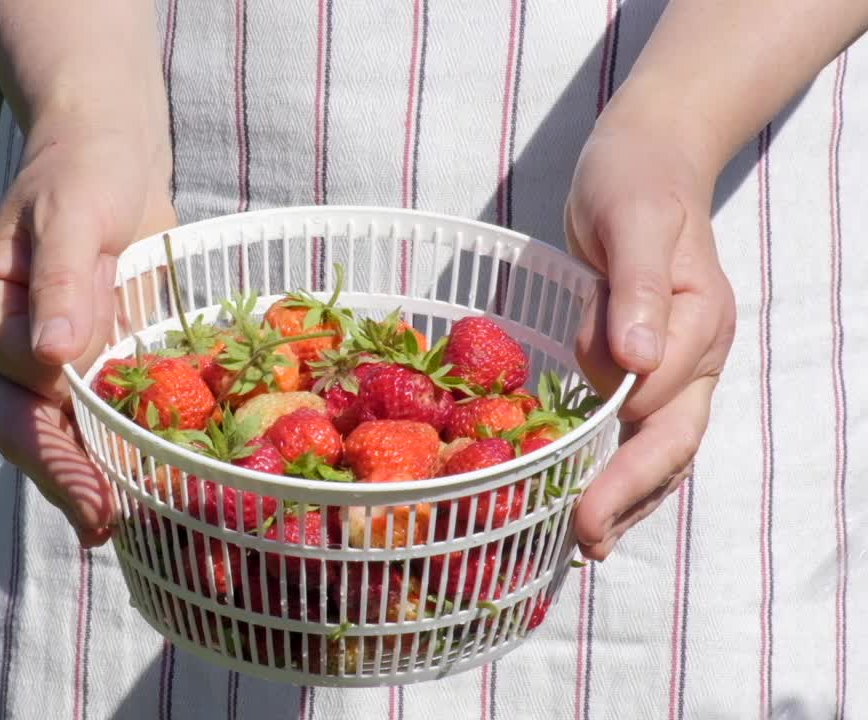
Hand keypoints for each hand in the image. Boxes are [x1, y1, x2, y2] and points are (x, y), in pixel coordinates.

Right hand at [0, 120, 175, 546]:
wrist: (110, 163)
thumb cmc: (86, 174)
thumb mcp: (72, 214)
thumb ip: (59, 282)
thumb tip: (53, 357)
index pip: (14, 378)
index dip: (54, 423)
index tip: (92, 472)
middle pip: (22, 424)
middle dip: (64, 476)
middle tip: (102, 523)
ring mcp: (32, 366)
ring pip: (51, 436)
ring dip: (83, 481)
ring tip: (116, 528)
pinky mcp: (75, 371)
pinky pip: (86, 421)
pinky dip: (106, 457)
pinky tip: (133, 496)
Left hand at [564, 111, 735, 560]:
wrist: (645, 159)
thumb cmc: (635, 182)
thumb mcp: (631, 222)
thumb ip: (638, 289)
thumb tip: (639, 359)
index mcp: (701, 319)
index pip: (664, 399)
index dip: (624, 450)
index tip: (585, 492)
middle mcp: (695, 352)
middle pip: (673, 438)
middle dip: (630, 493)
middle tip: (587, 540)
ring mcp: (676, 362)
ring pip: (662, 444)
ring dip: (630, 495)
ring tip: (591, 543)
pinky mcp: (647, 363)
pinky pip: (639, 427)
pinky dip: (620, 466)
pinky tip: (594, 498)